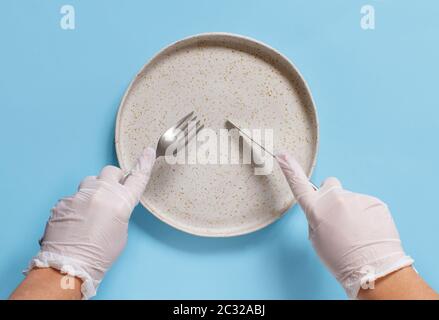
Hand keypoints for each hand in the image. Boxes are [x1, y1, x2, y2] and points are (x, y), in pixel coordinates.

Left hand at [26, 147, 155, 298]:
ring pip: (90, 181)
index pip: (137, 177)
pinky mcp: (63, 201)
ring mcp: (80, 195)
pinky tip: (75, 222)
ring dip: (94, 190)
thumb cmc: (100, 254)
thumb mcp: (121, 231)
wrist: (69, 264)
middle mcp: (101, 193)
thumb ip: (119, 210)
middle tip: (111, 194)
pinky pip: (73, 197)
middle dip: (113, 179)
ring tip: (90, 210)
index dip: (144, 163)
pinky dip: (77, 206)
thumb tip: (112, 203)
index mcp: (121, 202)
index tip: (147, 151)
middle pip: (110, 171)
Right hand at [276, 151, 412, 297]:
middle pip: (329, 186)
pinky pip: (365, 204)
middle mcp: (335, 199)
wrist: (373, 268)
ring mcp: (356, 198)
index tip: (282, 154)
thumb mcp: (316, 239)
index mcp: (316, 209)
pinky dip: (366, 215)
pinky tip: (368, 231)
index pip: (298, 183)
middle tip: (338, 219)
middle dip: (331, 197)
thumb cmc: (341, 259)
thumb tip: (324, 208)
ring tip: (356, 232)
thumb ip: (315, 217)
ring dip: (350, 210)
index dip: (289, 168)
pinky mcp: (374, 202)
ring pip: (349, 198)